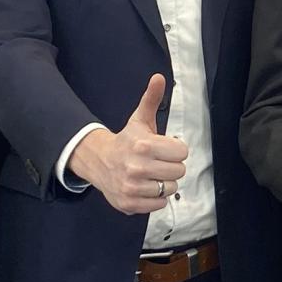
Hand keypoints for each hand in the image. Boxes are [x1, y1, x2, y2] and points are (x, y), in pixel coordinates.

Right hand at [73, 75, 187, 215]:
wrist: (99, 162)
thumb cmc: (127, 141)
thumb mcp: (140, 119)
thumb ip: (151, 99)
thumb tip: (159, 77)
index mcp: (144, 145)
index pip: (182, 152)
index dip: (175, 149)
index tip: (164, 148)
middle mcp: (137, 167)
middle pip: (179, 171)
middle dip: (171, 166)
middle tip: (158, 162)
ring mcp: (132, 187)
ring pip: (171, 189)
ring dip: (164, 182)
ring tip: (151, 174)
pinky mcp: (129, 204)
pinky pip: (159, 204)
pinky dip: (156, 198)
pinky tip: (146, 186)